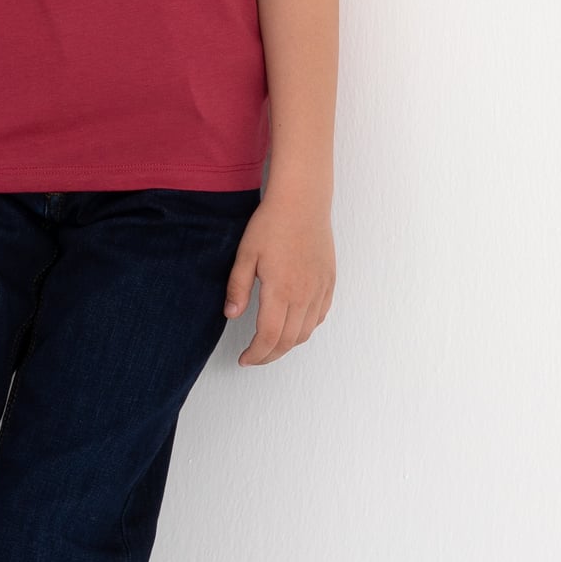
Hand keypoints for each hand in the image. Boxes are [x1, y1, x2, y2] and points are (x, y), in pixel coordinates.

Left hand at [224, 193, 334, 364]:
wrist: (302, 202)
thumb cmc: (271, 224)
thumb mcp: (245, 254)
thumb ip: (237, 288)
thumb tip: (231, 315)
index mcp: (281, 291)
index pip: (269, 337)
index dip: (256, 354)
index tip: (244, 359)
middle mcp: (304, 295)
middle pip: (289, 340)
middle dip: (270, 355)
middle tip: (254, 357)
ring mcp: (320, 289)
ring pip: (307, 331)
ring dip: (288, 344)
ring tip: (271, 344)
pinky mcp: (329, 281)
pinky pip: (320, 315)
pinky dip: (306, 328)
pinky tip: (293, 324)